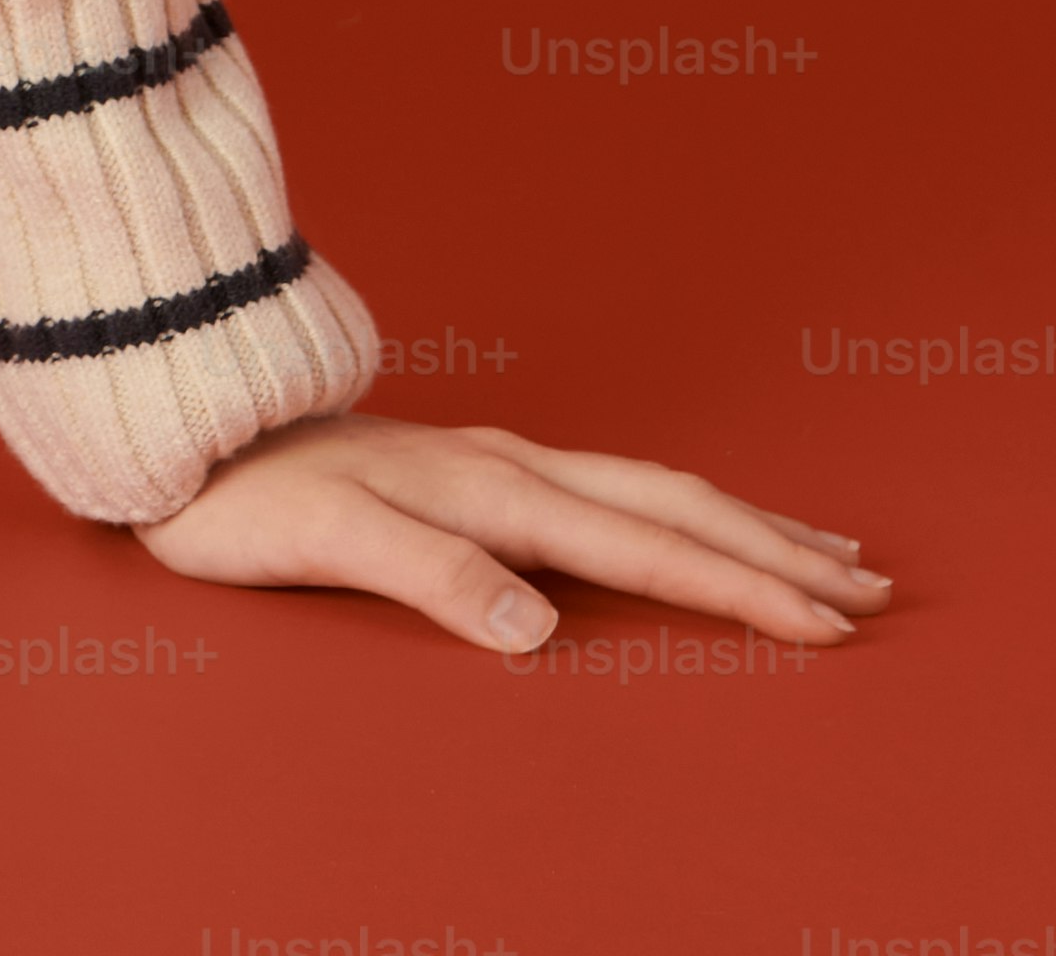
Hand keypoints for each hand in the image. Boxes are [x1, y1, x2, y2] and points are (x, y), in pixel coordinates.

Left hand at [133, 411, 890, 653]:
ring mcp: (497, 461)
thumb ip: (432, 578)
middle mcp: (511, 468)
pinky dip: (679, 509)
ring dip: (743, 523)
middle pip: (676, 509)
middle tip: (874, 590)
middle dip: (777, 551)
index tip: (829, 626)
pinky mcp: (474, 469)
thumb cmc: (241, 498)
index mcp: (494, 493)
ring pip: (652, 490)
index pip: (645, 550)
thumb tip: (535, 630)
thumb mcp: (324, 543)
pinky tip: (688, 521)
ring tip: (823, 549)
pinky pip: (609, 487)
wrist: (180, 424)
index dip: (741, 589)